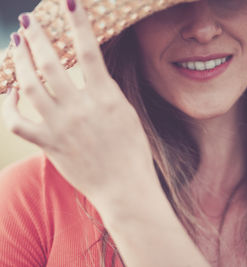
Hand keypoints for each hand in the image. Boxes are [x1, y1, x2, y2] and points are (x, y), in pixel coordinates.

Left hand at [1, 0, 159, 202]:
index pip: (88, 51)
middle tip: (29, 21)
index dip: (77, 23)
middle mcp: (80, 108)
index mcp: (106, 98)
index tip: (68, 2)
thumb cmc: (133, 151)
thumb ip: (107, 92)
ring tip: (16, 45)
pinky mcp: (49, 145)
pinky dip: (9, 105)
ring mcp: (61, 127)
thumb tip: (92, 74)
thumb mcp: (128, 114)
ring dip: (20, 62)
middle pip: (51, 64)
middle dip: (37, 37)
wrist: (125, 187)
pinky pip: (18, 122)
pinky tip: (10, 91)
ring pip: (29, 87)